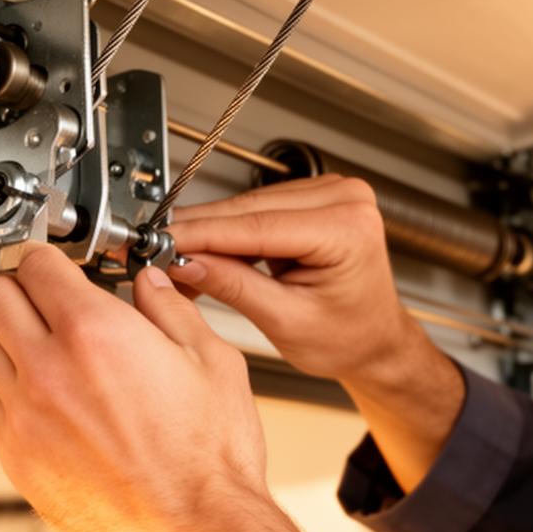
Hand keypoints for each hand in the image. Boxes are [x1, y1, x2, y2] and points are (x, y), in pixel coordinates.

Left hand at [0, 245, 318, 531]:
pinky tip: (44, 397)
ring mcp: (24, 417)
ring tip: (43, 348)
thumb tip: (152, 288)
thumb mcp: (213, 364)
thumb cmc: (208, 465)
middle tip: (44, 299)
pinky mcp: (17, 458)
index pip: (36, 266)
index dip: (49, 259)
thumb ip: (173, 313)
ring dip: (8, 338)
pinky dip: (8, 389)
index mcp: (96, 334)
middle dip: (20, 290)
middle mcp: (48, 370)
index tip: (56, 265)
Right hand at [166, 177, 465, 490]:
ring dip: (211, 230)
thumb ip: (234, 286)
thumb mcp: (285, 321)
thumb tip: (186, 261)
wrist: (373, 339)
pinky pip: (260, 206)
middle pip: (251, 209)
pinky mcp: (315, 197)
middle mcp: (345, 200)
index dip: (203, 234)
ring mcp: (333, 192)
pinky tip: (208, 249)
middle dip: (201, 231)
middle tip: (159, 250)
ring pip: (250, 205)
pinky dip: (231, 229)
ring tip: (179, 258)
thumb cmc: (348, 337)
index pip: (258, 226)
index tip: (163, 241)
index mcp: (348, 229)